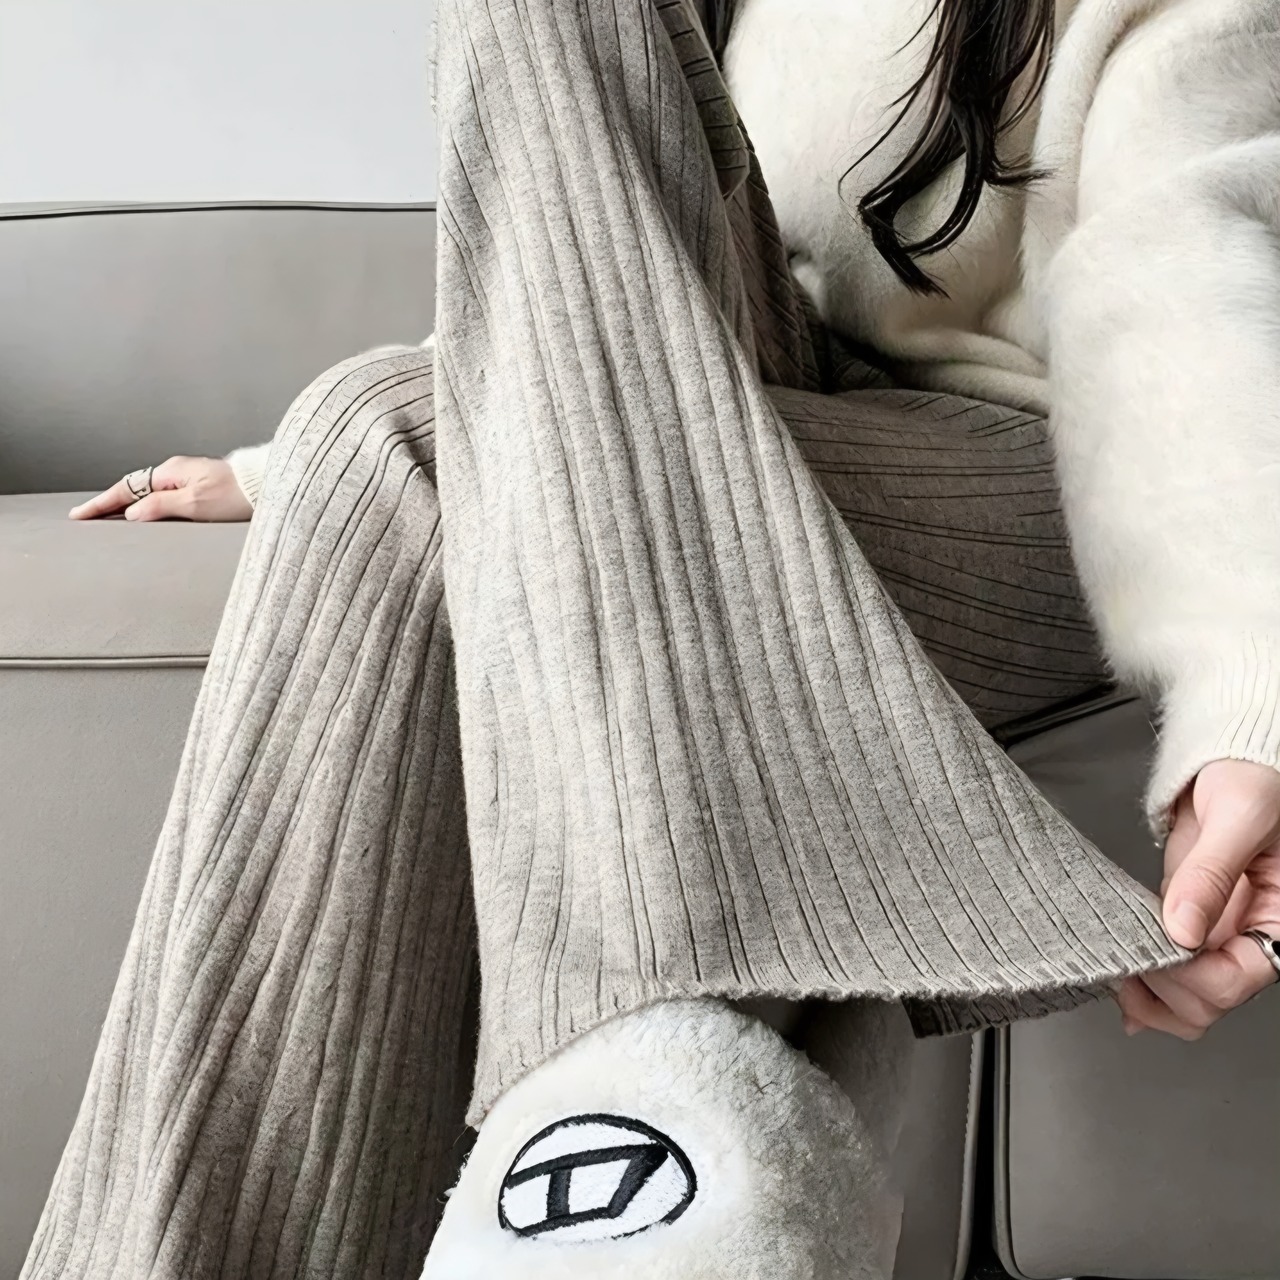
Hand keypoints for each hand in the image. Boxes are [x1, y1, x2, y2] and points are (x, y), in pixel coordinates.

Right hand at [68, 457, 251, 522]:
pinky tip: (144, 516)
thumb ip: (160, 507)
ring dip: (127, 505)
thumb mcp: (195, 504)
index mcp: (171, 473)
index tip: (80, 515)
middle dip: (109, 502)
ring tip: (106, 519)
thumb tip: (131, 513)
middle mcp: (177, 472)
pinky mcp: (200, 489)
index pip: (126, 489)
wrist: (269, 487)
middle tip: (86, 518)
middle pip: (133, 488)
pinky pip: (164, 497)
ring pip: (148, 493)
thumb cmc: (237, 495)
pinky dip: (147, 506)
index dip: (102, 504)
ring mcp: (189, 479)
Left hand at [1118, 759, 1279, 1038]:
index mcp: (1278, 920)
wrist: (1232, 758)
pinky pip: (1166, 963)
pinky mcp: (1182, 912)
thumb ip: (1210, 874)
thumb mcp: (1237, 818)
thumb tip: (1183, 930)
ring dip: (1150, 996)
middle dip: (1166, 993)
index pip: (1235, 979)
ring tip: (1118, 975)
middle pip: (1209, 1001)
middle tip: (1127, 965)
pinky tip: (1120, 977)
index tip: (1155, 947)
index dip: (1190, 976)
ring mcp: (1212, 927)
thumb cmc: (1256, 777)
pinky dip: (1142, 978)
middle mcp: (1247, 933)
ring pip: (1186, 996)